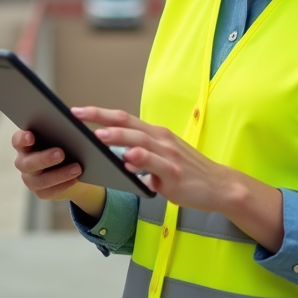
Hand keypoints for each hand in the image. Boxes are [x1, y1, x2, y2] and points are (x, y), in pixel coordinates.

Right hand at [11, 129, 106, 217]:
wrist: (71, 164)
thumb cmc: (65, 142)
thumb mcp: (65, 132)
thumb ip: (68, 123)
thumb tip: (76, 115)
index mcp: (26, 144)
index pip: (17, 141)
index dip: (22, 139)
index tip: (31, 136)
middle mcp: (24, 161)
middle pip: (28, 163)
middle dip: (44, 159)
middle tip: (61, 153)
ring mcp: (31, 178)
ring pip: (40, 180)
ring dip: (59, 174)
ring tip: (77, 168)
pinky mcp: (41, 191)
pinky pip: (49, 192)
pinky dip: (63, 185)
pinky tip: (75, 179)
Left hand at [72, 107, 284, 250]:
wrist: (219, 186)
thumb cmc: (187, 172)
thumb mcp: (161, 159)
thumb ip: (140, 156)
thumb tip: (117, 157)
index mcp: (155, 134)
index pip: (124, 118)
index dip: (100, 113)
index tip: (77, 111)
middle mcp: (161, 139)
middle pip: (127, 123)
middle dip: (101, 118)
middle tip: (78, 116)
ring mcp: (168, 155)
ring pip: (139, 140)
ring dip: (118, 136)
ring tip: (98, 135)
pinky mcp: (175, 173)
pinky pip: (155, 164)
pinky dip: (141, 159)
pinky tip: (128, 158)